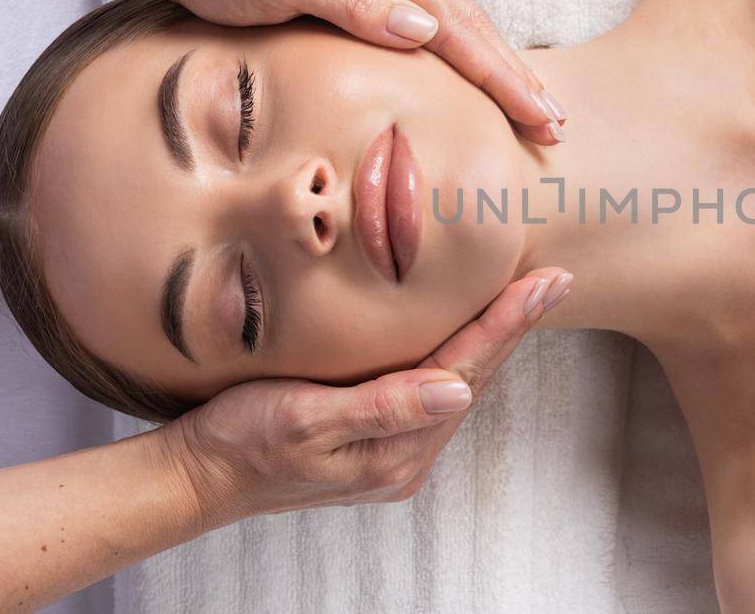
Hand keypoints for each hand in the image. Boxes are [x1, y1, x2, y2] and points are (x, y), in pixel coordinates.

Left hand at [135, 0, 566, 145]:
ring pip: (461, 22)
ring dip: (500, 67)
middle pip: (474, 24)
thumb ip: (353, 4)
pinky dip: (468, 52)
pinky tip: (481, 76)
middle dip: (517, 76)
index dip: (502, 76)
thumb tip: (424, 29)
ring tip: (534, 107)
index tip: (538, 115)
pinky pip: (437, 20)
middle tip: (555, 125)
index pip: (459, 27)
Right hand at [155, 267, 573, 527]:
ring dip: (494, 338)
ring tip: (530, 296)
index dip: (508, 323)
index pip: (466, 370)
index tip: (547, 283)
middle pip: (474, 376)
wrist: (197, 476)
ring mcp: (394, 448)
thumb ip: (382, 405)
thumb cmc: (241, 442)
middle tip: (557, 278)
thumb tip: (458, 389)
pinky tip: (470, 330)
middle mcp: (406, 453)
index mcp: (396, 449)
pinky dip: (458, 351)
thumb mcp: (305, 418)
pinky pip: (432, 387)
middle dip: (516, 326)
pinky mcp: (377, 437)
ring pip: (458, 381)